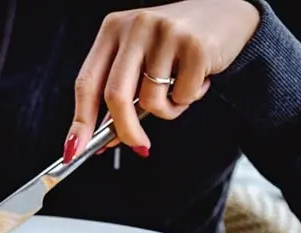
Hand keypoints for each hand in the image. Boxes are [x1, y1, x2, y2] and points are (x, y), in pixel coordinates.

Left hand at [64, 0, 259, 161]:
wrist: (227, 14)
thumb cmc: (175, 45)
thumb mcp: (139, 60)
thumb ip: (120, 93)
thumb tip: (104, 138)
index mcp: (112, 31)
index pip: (86, 83)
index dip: (80, 121)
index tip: (74, 149)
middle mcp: (134, 28)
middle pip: (116, 96)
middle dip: (124, 131)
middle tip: (138, 146)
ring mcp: (164, 33)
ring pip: (152, 101)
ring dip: (167, 110)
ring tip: (179, 90)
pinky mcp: (194, 45)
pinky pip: (183, 96)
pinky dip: (189, 99)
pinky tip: (199, 78)